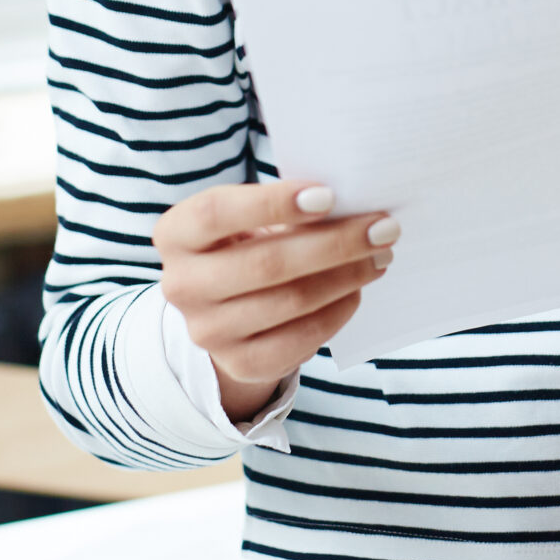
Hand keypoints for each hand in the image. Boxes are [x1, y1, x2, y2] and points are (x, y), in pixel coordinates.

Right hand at [154, 179, 396, 421]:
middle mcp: (182, 285)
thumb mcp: (249, 217)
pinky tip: (357, 290)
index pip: (217, 214)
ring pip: (290, 302)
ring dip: (346, 276)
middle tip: (383, 227)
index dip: (274, 203)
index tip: (329, 196)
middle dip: (335, 243)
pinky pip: (301, 339)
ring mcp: (207, 331)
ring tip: (380, 255)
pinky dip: (338, 311)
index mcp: (176, 234)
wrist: (226, 307)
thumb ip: (287, 206)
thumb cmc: (247, 241)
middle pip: (265, 263)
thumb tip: (354, 204)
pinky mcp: (240, 363)